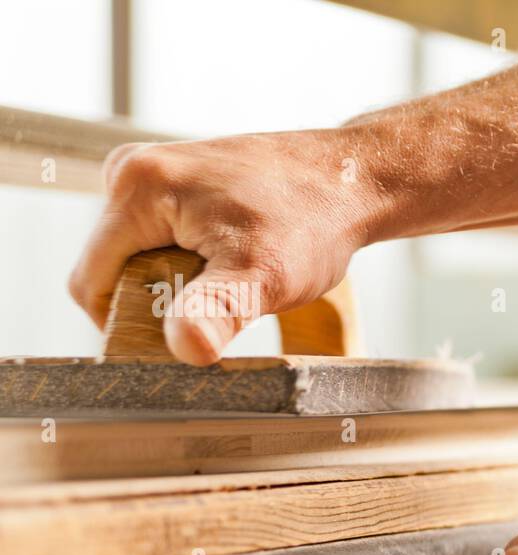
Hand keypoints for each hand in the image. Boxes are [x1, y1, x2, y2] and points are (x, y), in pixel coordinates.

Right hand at [68, 128, 378, 364]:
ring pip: (138, 256)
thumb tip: (183, 347)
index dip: (124, 325)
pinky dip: (190, 262)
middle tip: (222, 308)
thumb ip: (217, 311)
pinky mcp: (177, 179)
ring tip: (235, 279)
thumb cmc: (313, 222)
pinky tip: (234, 261)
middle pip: (113, 269)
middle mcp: (133, 170)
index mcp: (136, 189)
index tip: (175, 343)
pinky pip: (160, 238)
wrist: (353, 180)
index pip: (91, 284)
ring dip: (176, 282)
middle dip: (156, 300)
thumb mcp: (265, 278)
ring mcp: (155, 171)